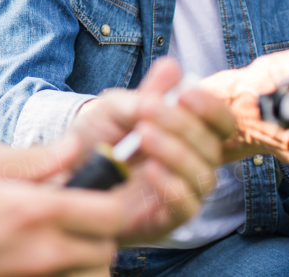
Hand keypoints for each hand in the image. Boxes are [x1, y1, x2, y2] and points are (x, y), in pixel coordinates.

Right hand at [0, 134, 210, 276]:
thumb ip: (29, 160)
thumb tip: (74, 147)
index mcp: (33, 212)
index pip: (110, 213)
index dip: (124, 200)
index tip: (117, 186)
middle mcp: (42, 252)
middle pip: (109, 249)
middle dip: (107, 230)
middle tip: (88, 209)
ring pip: (94, 274)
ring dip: (92, 255)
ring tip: (69, 235)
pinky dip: (72, 272)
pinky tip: (50, 254)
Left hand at [69, 58, 235, 241]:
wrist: (66, 175)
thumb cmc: (96, 139)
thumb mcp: (114, 109)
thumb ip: (145, 93)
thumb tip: (172, 68)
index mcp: (188, 133)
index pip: (221, 123)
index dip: (211, 108)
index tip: (183, 94)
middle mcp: (193, 162)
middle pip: (212, 146)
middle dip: (182, 125)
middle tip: (147, 110)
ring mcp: (183, 192)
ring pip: (203, 175)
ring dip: (175, 152)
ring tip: (143, 135)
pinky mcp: (168, 219)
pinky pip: (186, 207)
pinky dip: (171, 186)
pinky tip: (148, 170)